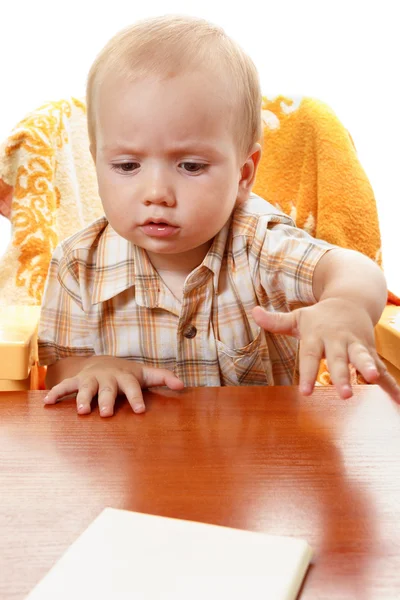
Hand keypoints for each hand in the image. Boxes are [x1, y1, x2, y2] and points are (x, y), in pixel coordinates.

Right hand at [44, 357, 183, 416]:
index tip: (140, 411)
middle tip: (107, 413)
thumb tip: (183, 386)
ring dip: (83, 399)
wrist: (103, 361)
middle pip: (108, 389)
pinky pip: (65, 386)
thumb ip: (164, 378)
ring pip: (86, 388)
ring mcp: (91, 378)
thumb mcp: (146, 374)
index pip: (133, 387)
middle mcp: (108, 377)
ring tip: (82, 412)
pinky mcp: (77, 381)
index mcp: (126, 377)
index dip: (136, 398)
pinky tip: (47, 403)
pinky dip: (56, 393)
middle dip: (107, 400)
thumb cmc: (128, 373)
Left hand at [252, 299, 399, 402]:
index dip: (308, 374)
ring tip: (372, 379)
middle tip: (345, 394)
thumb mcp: (298, 317)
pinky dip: (391, 386)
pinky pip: (382, 371)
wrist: (350, 300)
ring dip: (368, 369)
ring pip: (363, 358)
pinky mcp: (371, 352)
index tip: (306, 393)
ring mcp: (357, 346)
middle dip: (343, 375)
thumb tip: (253, 312)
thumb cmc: (319, 316)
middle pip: (340, 359)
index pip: (310, 357)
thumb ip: (276, 321)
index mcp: (318, 336)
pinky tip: (398, 401)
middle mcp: (339, 341)